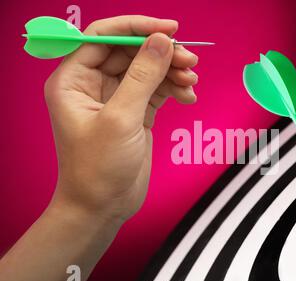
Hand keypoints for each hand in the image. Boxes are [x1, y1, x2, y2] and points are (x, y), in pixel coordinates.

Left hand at [45, 16, 198, 222]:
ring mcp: (116, 99)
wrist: (104, 207)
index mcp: (73, 80)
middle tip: (189, 59)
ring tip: (191, 80)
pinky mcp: (135, 112)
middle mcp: (93, 85)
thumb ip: (142, 77)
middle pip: (130, 52)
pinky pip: (157, 90)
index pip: (103, 36)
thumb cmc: (98, 169)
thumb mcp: (121, 119)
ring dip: (171, 71)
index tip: (169, 29)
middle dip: (161, 53)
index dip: (136, 27)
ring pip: (147, 70)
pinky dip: (174, 89)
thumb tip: (161, 42)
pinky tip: (188, 95)